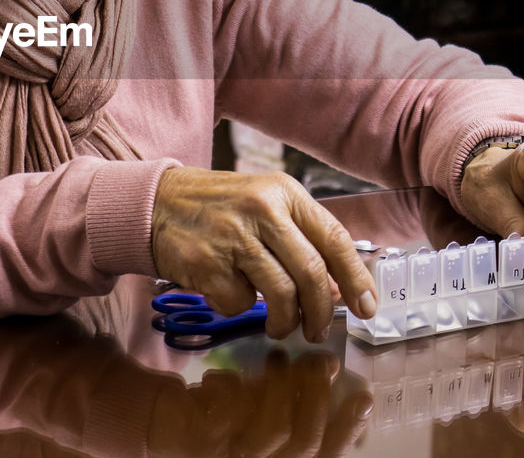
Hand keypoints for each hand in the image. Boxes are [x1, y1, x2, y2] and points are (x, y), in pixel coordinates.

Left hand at [147, 348, 372, 457]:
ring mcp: (229, 456)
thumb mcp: (258, 409)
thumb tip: (329, 368)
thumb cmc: (219, 415)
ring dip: (281, 387)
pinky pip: (225, 416)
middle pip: (303, 443)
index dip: (347, 429)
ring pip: (271, 430)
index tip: (363, 396)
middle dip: (317, 397)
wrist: (160, 426)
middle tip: (323, 361)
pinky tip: (226, 374)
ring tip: (281, 356)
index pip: (324, 455)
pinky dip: (232, 390)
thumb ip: (290, 397)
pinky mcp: (198, 442)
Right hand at [151, 166, 377, 342]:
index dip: (356, 277)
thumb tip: (337, 288)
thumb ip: (302, 240)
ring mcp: (233, 236)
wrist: (156, 202)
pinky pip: (239, 302)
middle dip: (321, 312)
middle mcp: (262, 209)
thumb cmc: (219, 208)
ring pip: (281, 294)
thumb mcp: (265, 207)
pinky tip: (230, 293)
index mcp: (284, 192)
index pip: (334, 238)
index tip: (367, 306)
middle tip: (318, 331)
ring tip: (280, 326)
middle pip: (311, 273)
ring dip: (286, 321)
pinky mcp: (207, 263)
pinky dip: (239, 307)